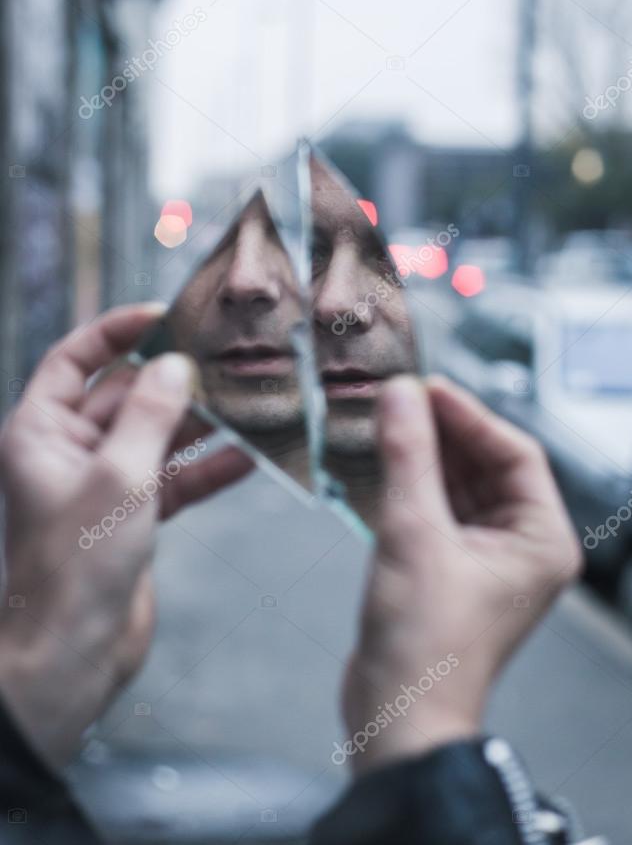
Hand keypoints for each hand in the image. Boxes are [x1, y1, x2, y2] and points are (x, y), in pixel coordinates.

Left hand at [0, 305, 251, 766]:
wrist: (73, 654)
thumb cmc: (78, 564)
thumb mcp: (120, 475)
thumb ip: (152, 414)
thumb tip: (176, 364)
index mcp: (41, 432)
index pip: (75, 360)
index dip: (115, 331)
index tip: (163, 316)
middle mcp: (69, 451)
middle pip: (125, 396)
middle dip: (173, 381)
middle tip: (223, 361)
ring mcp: (103, 483)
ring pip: (156, 435)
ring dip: (199, 424)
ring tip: (247, 403)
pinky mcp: (133, 515)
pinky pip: (175, 478)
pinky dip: (207, 468)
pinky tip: (249, 456)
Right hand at [341, 375, 581, 772]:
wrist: (396, 716)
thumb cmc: (426, 648)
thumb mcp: (414, 534)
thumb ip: (407, 457)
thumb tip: (400, 395)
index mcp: (540, 540)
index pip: (515, 452)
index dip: (470, 416)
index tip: (427, 389)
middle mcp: (519, 547)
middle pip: (483, 465)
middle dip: (441, 432)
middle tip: (398, 400)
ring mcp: (481, 559)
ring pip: (455, 485)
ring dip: (420, 456)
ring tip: (383, 423)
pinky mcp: (445, 568)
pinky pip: (432, 509)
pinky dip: (406, 485)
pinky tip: (376, 464)